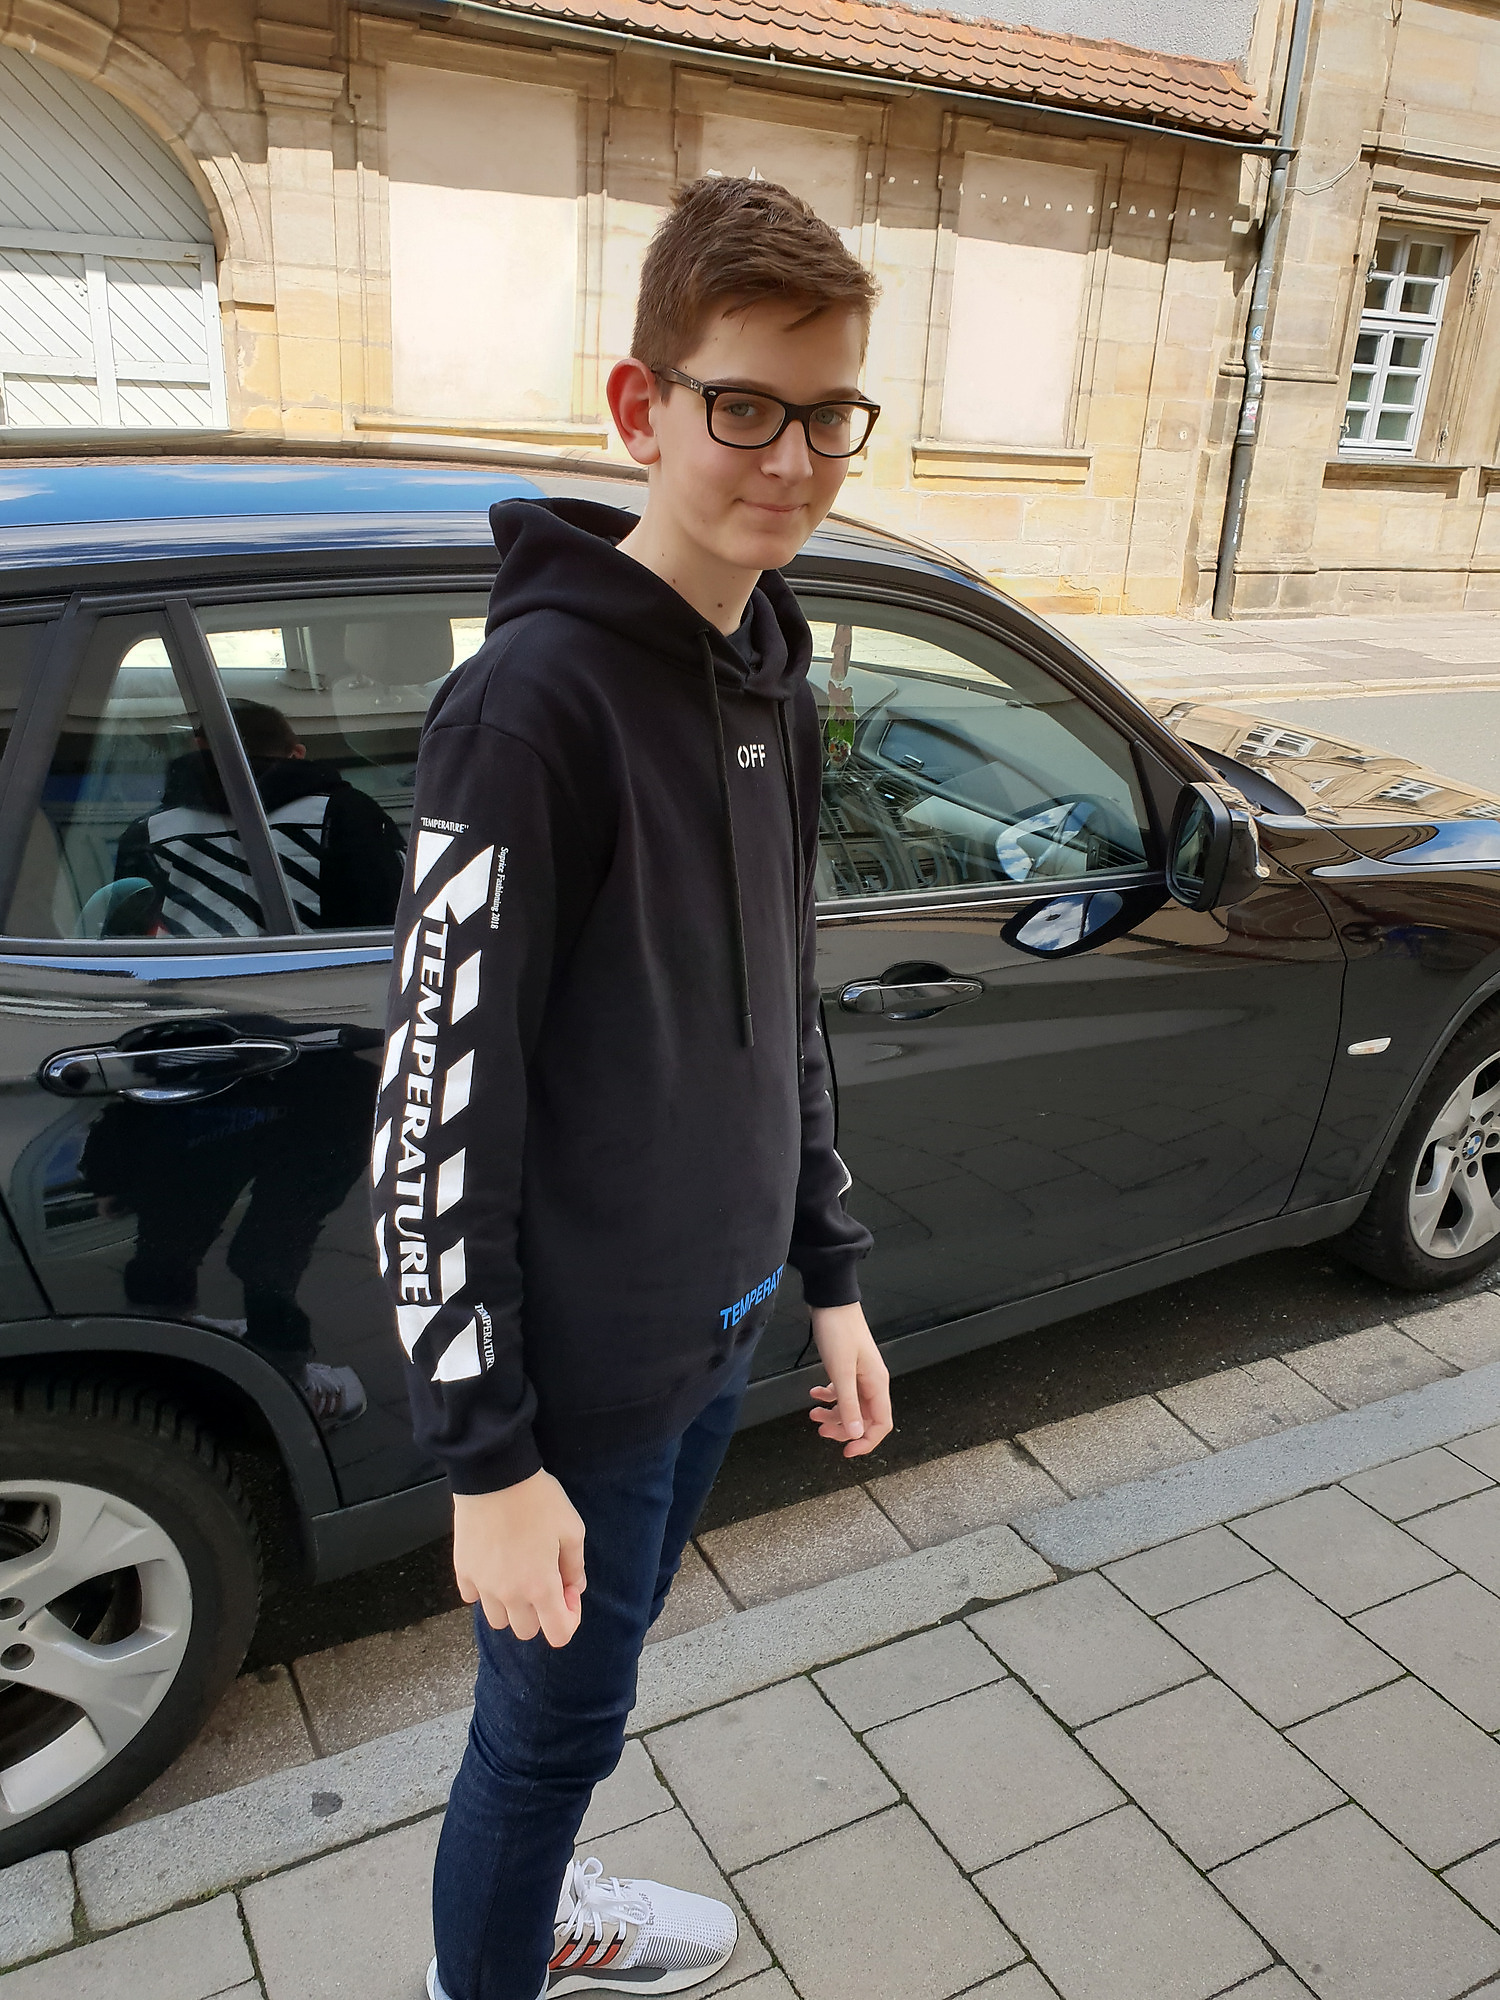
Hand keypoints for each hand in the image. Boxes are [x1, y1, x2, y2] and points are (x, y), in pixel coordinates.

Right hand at [452, 1469, 586, 1647]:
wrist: (495, 1475)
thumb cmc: (536, 1499)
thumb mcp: (571, 1528)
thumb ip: (576, 1566)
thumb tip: (575, 1587)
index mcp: (540, 1587)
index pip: (558, 1634)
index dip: (570, 1618)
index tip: (569, 1593)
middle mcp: (509, 1594)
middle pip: (526, 1630)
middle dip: (541, 1613)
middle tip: (545, 1579)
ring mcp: (483, 1585)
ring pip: (498, 1620)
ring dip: (511, 1607)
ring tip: (518, 1576)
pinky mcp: (463, 1571)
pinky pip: (473, 1597)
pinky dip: (485, 1591)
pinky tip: (495, 1568)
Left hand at [808, 1302, 892, 1458]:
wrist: (831, 1301)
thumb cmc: (838, 1332)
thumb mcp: (841, 1372)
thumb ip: (848, 1405)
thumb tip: (857, 1434)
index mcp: (877, 1385)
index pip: (881, 1424)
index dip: (866, 1442)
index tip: (846, 1451)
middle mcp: (872, 1382)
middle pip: (864, 1419)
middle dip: (843, 1429)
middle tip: (821, 1431)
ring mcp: (861, 1374)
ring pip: (851, 1406)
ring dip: (833, 1414)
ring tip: (812, 1414)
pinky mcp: (848, 1366)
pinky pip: (842, 1391)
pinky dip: (828, 1396)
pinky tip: (814, 1393)